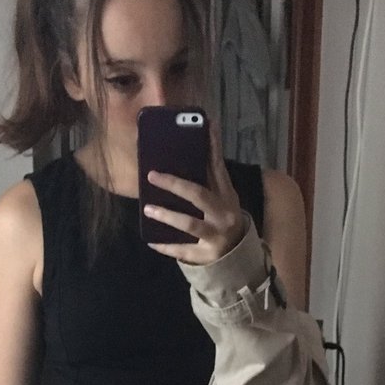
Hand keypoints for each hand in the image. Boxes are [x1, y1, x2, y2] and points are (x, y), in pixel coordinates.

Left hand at [143, 119, 244, 264]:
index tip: (202, 128)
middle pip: (198, 195)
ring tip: (147, 209)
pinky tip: (151, 240)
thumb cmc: (222, 218)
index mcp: (227, 196)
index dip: (211, 148)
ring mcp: (215, 236)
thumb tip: (190, 147)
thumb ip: (209, 178)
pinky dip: (166, 246)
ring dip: (167, 216)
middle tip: (152, 175)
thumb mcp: (222, 198)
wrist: (237, 254)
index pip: (218, 168)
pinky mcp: (205, 255)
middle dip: (174, 184)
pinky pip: (183, 250)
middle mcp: (223, 215)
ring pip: (189, 224)